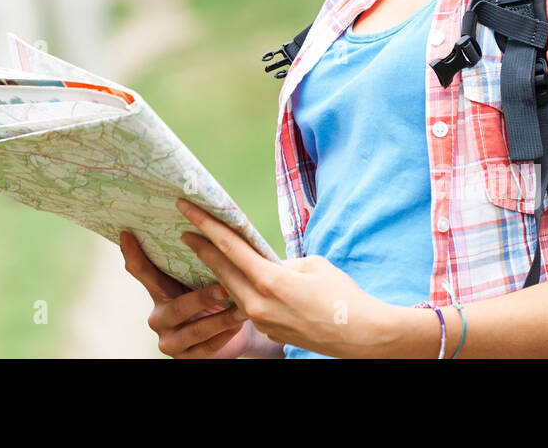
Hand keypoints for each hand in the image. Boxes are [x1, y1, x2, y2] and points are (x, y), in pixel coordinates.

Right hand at [119, 231, 255, 357]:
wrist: (233, 329)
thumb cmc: (216, 295)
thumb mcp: (203, 276)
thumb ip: (197, 259)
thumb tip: (206, 219)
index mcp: (158, 290)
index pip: (141, 271)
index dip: (133, 253)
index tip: (128, 232)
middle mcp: (158, 316)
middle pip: (177, 307)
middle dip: (202, 298)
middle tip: (224, 289)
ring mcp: (170, 340)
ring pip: (195, 330)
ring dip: (221, 319)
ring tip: (241, 309)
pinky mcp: (186, 359)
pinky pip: (207, 347)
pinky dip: (225, 336)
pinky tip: (239, 325)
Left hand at [175, 198, 398, 357]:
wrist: (361, 336)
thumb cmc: (343, 296)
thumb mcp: (313, 265)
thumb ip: (283, 262)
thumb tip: (268, 264)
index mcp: (270, 282)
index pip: (229, 249)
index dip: (205, 227)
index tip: (186, 211)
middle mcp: (259, 306)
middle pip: (222, 271)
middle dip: (203, 250)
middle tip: (186, 230)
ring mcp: (262, 323)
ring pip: (233, 290)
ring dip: (220, 271)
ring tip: (208, 252)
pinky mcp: (270, 333)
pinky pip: (248, 306)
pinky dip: (241, 289)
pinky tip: (240, 278)